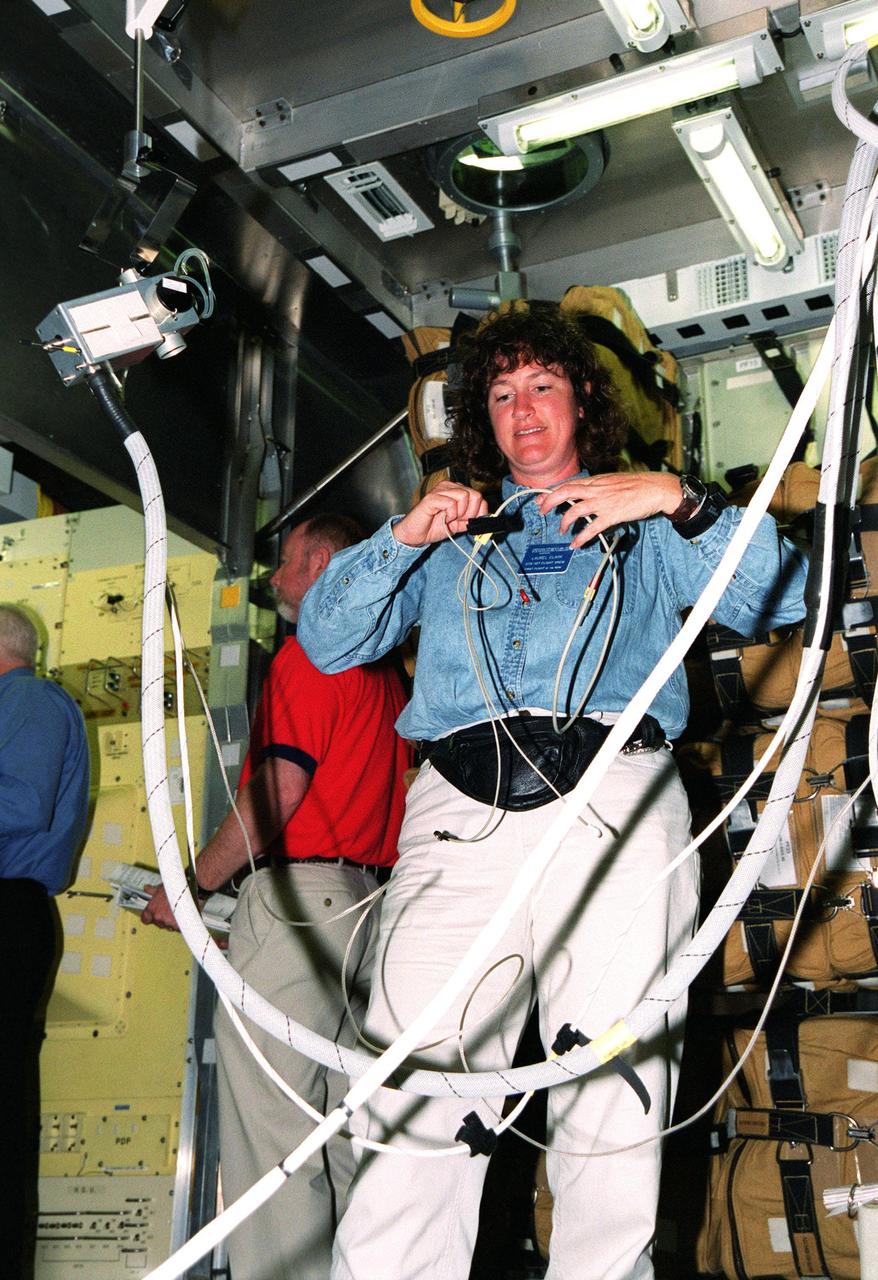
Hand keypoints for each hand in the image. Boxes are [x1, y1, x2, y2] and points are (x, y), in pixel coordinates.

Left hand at [141, 882, 181, 930]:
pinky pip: (177, 927)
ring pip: (168, 925)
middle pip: (158, 922)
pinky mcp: (177, 926)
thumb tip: (147, 889)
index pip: (145, 919)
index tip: (151, 915)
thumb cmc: (174, 889)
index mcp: (152, 909)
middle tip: (168, 910)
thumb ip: (152, 891)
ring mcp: (168, 922)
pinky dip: (179, 924)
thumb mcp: (161, 887)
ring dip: (171, 921)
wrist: (187, 892)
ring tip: (177, 911)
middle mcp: (158, 917)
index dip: (148, 917)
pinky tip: (182, 916)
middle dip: (163, 918)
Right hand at [393, 481, 488, 546]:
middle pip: (474, 495)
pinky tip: (443, 518)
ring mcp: (440, 490)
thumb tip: (487, 518)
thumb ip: (471, 520)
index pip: (478, 496)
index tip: (468, 522)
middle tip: (458, 521)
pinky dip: (450, 514)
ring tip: (448, 519)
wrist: (415, 535)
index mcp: (456, 490)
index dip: (478, 512)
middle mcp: (449, 486)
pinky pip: (451, 503)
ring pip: (464, 496)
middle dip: (470, 513)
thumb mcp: (458, 525)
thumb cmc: (433, 527)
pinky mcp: (432, 497)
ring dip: (459, 514)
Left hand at [536, 473, 682, 546]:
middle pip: (565, 492)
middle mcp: (596, 490)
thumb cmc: (637, 485)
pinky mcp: (612, 515)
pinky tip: (575, 544)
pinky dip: (581, 537)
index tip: (541, 498)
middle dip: (549, 502)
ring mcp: (603, 502)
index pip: (568, 484)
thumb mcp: (613, 480)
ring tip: (562, 531)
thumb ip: (598, 486)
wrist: (656, 488)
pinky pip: (592, 528)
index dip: (552, 492)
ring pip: (575, 510)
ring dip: (564, 522)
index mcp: (596, 481)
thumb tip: (586, 493)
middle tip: (542, 511)